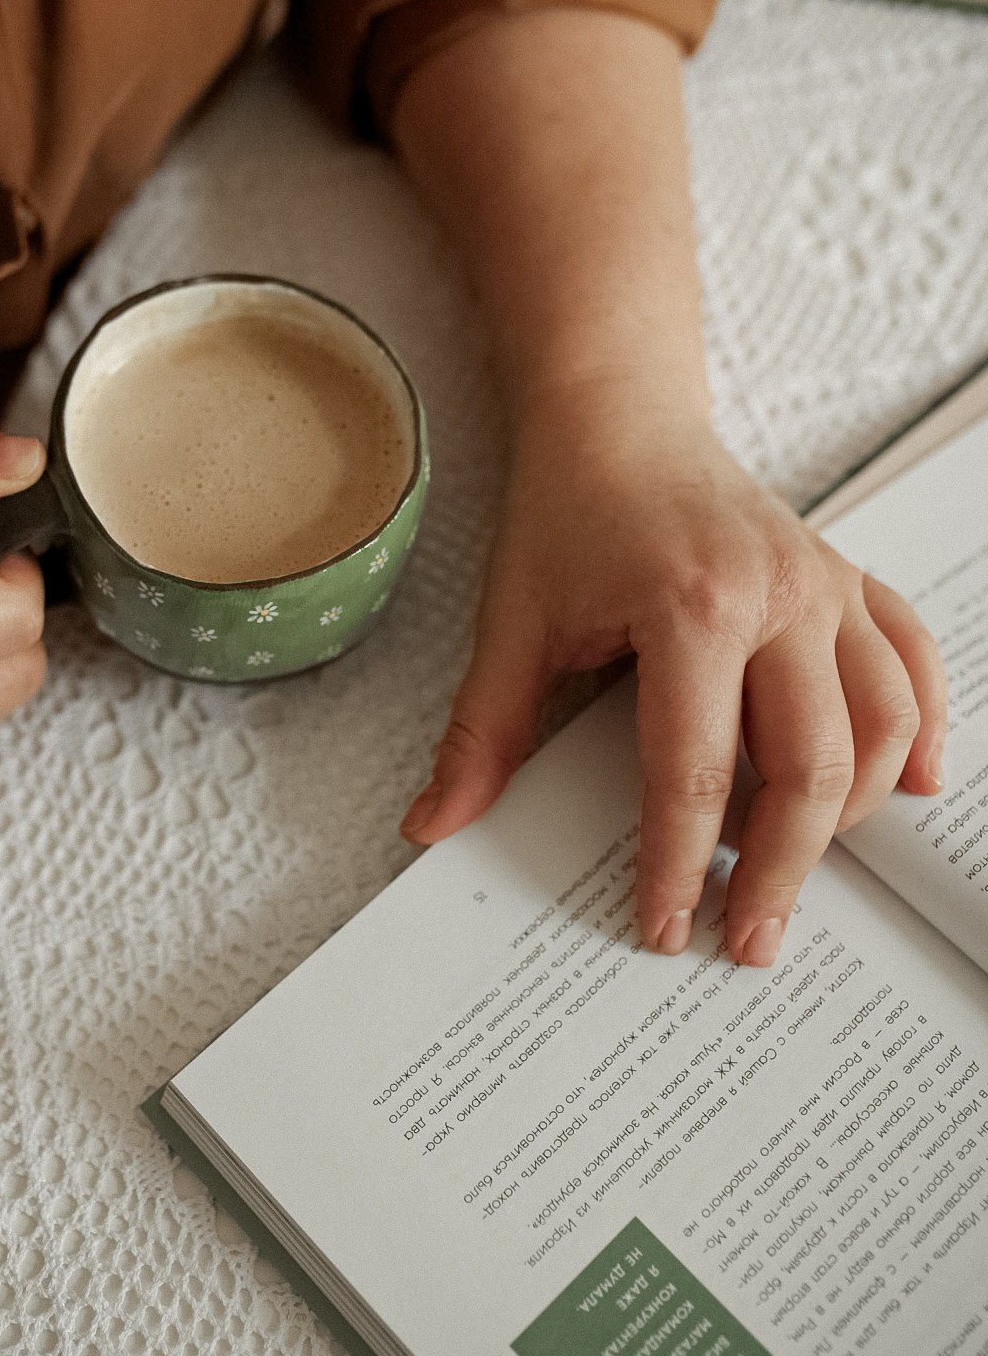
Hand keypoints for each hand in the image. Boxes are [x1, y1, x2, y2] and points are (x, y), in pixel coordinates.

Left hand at [401, 393, 946, 966]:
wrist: (619, 417)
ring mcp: (825, 585)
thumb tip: (433, 824)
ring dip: (850, 814)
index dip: (678, 865)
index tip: (666, 927)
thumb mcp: (512, 623)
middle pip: (809, 767)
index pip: (692, 772)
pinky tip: (910, 788)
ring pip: (881, 728)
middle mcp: (778, 595)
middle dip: (780, 870)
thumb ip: (480, 734)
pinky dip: (922, 732)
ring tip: (794, 867)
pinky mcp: (849, 580)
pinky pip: (912, 665)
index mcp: (690, 606)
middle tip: (748, 938)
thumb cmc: (566, 513)